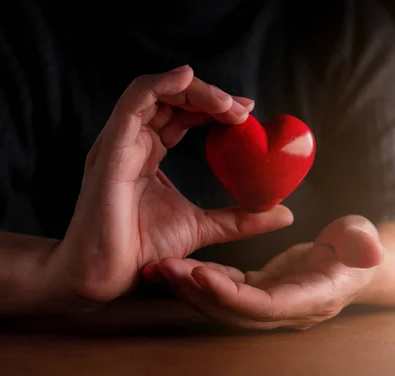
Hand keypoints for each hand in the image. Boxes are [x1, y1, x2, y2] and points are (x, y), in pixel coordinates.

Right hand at [48, 65, 292, 307]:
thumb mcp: (204, 227)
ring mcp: (120, 144)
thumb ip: (239, 219)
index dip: (214, 109)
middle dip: (210, 97)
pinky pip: (134, 103)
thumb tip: (284, 214)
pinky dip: (161, 85)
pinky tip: (189, 79)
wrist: (109, 276)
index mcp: (148, 154)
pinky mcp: (112, 150)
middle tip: (243, 110)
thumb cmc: (144, 250)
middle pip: (171, 99)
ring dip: (194, 91)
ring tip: (227, 105)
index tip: (248, 114)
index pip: (182, 116)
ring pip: (155, 94)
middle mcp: (133, 143)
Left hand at [144, 215, 383, 329]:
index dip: (232, 296)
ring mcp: (273, 303)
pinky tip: (180, 265)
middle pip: (236, 312)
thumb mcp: (364, 238)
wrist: (354, 261)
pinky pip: (228, 289)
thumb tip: (367, 248)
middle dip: (197, 294)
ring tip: (160, 269)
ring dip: (191, 289)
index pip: (267, 307)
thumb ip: (363, 244)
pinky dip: (203, 280)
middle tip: (165, 270)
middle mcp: (288, 309)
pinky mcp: (263, 291)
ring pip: (225, 305)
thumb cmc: (360, 246)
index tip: (200, 276)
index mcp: (313, 298)